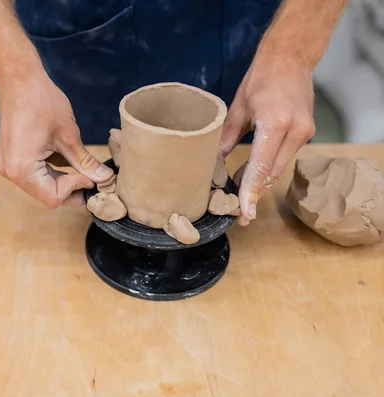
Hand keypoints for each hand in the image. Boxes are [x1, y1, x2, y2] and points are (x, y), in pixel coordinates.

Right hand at [0, 72, 113, 207]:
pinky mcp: (11, 157)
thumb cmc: (40, 101)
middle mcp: (10, 171)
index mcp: (21, 168)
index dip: (76, 189)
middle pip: (46, 194)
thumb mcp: (68, 135)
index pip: (54, 197)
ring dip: (63, 179)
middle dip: (71, 188)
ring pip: (41, 185)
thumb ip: (85, 162)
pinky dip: (52, 170)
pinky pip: (35, 173)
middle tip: (92, 177)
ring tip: (81, 165)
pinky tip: (65, 156)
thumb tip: (104, 178)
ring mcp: (8, 164)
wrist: (19, 78)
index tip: (92, 176)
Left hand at [219, 55, 315, 225]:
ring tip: (242, 200)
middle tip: (239, 214)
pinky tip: (253, 179)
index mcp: (275, 123)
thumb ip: (226, 138)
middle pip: (272, 173)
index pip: (261, 166)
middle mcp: (294, 131)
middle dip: (255, 194)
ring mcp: (304, 133)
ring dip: (261, 184)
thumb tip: (214, 163)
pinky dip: (268, 170)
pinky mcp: (306, 133)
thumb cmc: (260, 80)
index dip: (250, 191)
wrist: (290, 58)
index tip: (244, 212)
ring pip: (278, 168)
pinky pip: (284, 158)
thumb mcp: (237, 108)